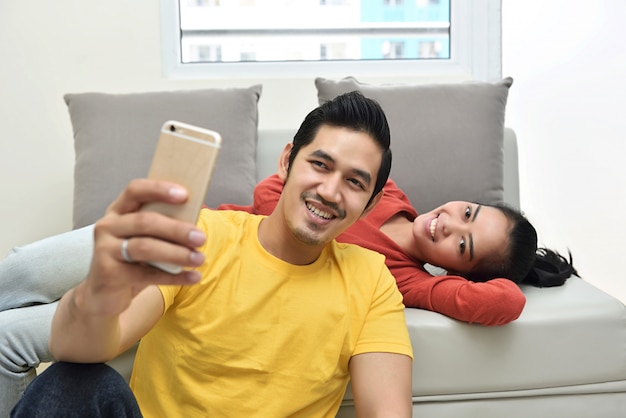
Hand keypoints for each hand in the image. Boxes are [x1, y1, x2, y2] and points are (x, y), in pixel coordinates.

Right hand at [82, 178, 206, 315]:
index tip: (184, 195)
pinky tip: (193, 277)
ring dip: (177, 253)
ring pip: (145, 247)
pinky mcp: (109, 274)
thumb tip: (195, 226)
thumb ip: (162, 228)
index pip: (135, 190)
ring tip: (199, 259)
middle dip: (176, 229)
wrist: (104, 296)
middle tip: (200, 238)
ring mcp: (104, 250)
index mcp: (118, 211)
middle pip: (145, 221)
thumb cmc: (132, 261)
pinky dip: (174, 277)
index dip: (159, 189)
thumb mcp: (144, 240)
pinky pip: (146, 274)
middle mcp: (107, 226)